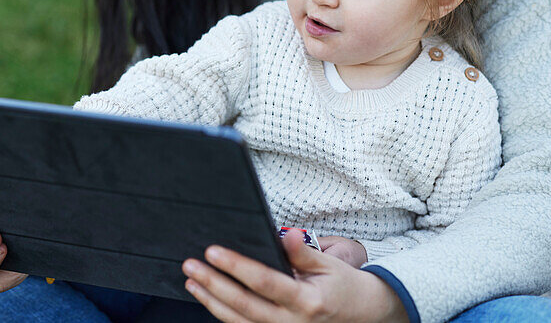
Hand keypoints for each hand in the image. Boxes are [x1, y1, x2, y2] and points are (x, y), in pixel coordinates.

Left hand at [181, 229, 407, 322]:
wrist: (360, 314)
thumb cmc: (341, 285)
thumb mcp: (329, 265)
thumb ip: (303, 253)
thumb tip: (288, 236)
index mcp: (307, 302)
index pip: (264, 282)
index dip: (236, 266)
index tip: (212, 251)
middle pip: (244, 304)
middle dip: (213, 284)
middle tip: (190, 265)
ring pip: (239, 320)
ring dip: (211, 301)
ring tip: (191, 281)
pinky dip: (222, 313)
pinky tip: (207, 297)